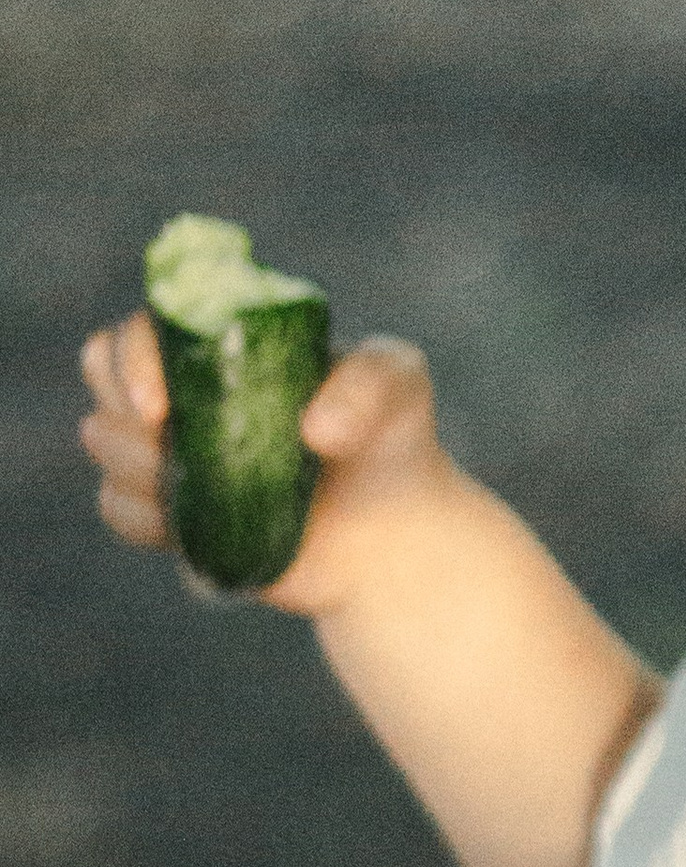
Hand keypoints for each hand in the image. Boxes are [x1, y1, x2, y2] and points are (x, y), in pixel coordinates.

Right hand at [79, 311, 460, 617]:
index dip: (130, 362)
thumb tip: (312, 432)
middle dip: (122, 412)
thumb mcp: (402, 386)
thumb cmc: (395, 440)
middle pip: (102, 379)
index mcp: (221, 343)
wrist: (395, 534)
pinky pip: (116, 508)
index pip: (140, 332)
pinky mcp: (175, 511)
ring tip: (198, 484)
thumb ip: (371, 383)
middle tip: (168, 442)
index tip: (160, 406)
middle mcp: (186, 390)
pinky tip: (184, 525)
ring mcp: (174, 450)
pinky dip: (139, 516)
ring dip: (133, 465)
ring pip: (102, 442)